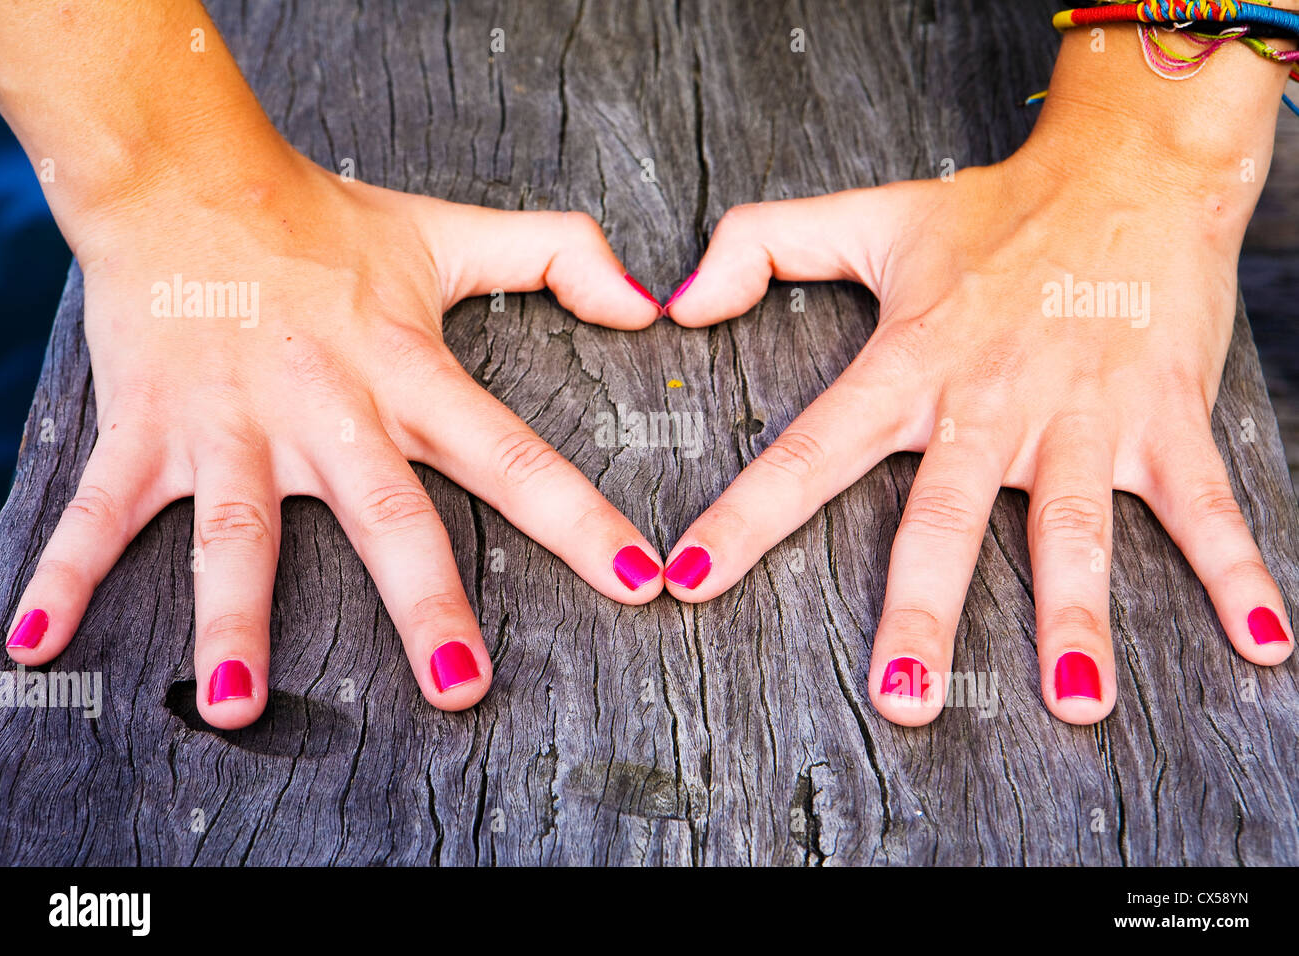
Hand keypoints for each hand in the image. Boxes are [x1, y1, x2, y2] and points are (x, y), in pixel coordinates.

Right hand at [3, 145, 664, 727]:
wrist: (188, 175)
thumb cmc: (324, 221)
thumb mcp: (451, 234)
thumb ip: (558, 255)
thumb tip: (649, 303)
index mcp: (408, 374)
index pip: (512, 454)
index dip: (580, 520)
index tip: (637, 582)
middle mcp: (328, 411)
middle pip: (386, 516)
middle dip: (423, 602)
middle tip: (458, 686)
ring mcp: (232, 424)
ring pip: (237, 533)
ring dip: (235, 622)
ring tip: (237, 711)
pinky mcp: (148, 427)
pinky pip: (101, 507)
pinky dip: (64, 571)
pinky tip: (35, 639)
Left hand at [662, 131, 1294, 725]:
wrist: (1130, 167)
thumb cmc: (994, 210)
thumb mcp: (867, 217)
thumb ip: (763, 245)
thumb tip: (677, 302)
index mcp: (909, 364)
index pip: (809, 450)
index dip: (745, 517)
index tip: (691, 581)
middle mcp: (989, 400)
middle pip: (946, 518)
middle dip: (924, 613)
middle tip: (903, 700)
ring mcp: (1084, 413)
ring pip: (1074, 527)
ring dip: (1077, 615)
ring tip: (1076, 702)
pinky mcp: (1165, 415)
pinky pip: (1205, 504)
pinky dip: (1235, 571)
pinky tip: (1262, 641)